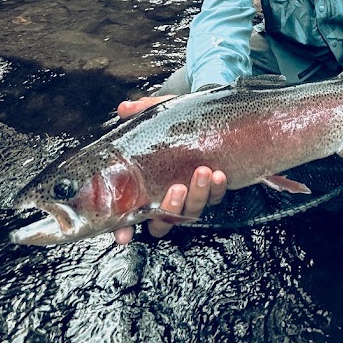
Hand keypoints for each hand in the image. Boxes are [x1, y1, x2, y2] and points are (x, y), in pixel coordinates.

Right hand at [112, 94, 226, 242]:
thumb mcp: (160, 113)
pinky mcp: (212, 191)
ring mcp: (190, 197)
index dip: (124, 229)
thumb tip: (124, 108)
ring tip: (202, 172)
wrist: (208, 117)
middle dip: (171, 209)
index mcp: (146, 187)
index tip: (123, 234)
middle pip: (163, 222)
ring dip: (197, 195)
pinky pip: (216, 199)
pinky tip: (219, 175)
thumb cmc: (176, 123)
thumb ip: (141, 111)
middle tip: (176, 188)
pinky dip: (218, 189)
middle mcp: (167, 198)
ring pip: (191, 212)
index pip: (130, 217)